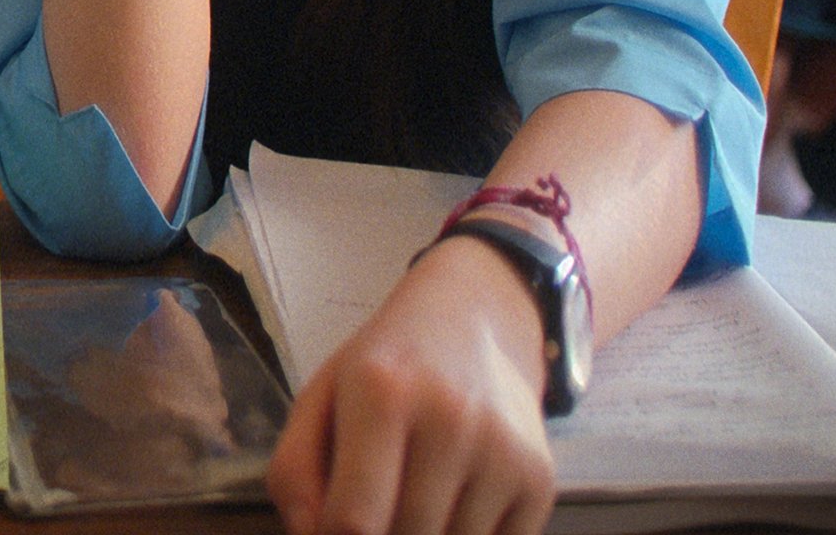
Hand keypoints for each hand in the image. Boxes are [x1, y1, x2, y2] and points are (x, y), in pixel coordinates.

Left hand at [265, 235, 556, 534]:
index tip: (334, 527)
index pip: (354, 519)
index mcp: (382, 393)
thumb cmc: (385, 369)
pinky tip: (453, 499)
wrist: (474, 322)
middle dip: (382, 533)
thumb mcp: (320, 398)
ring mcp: (504, 452)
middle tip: (376, 501)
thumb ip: (294, 472)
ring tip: (413, 492)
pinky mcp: (540, 480)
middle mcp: (451, 420)